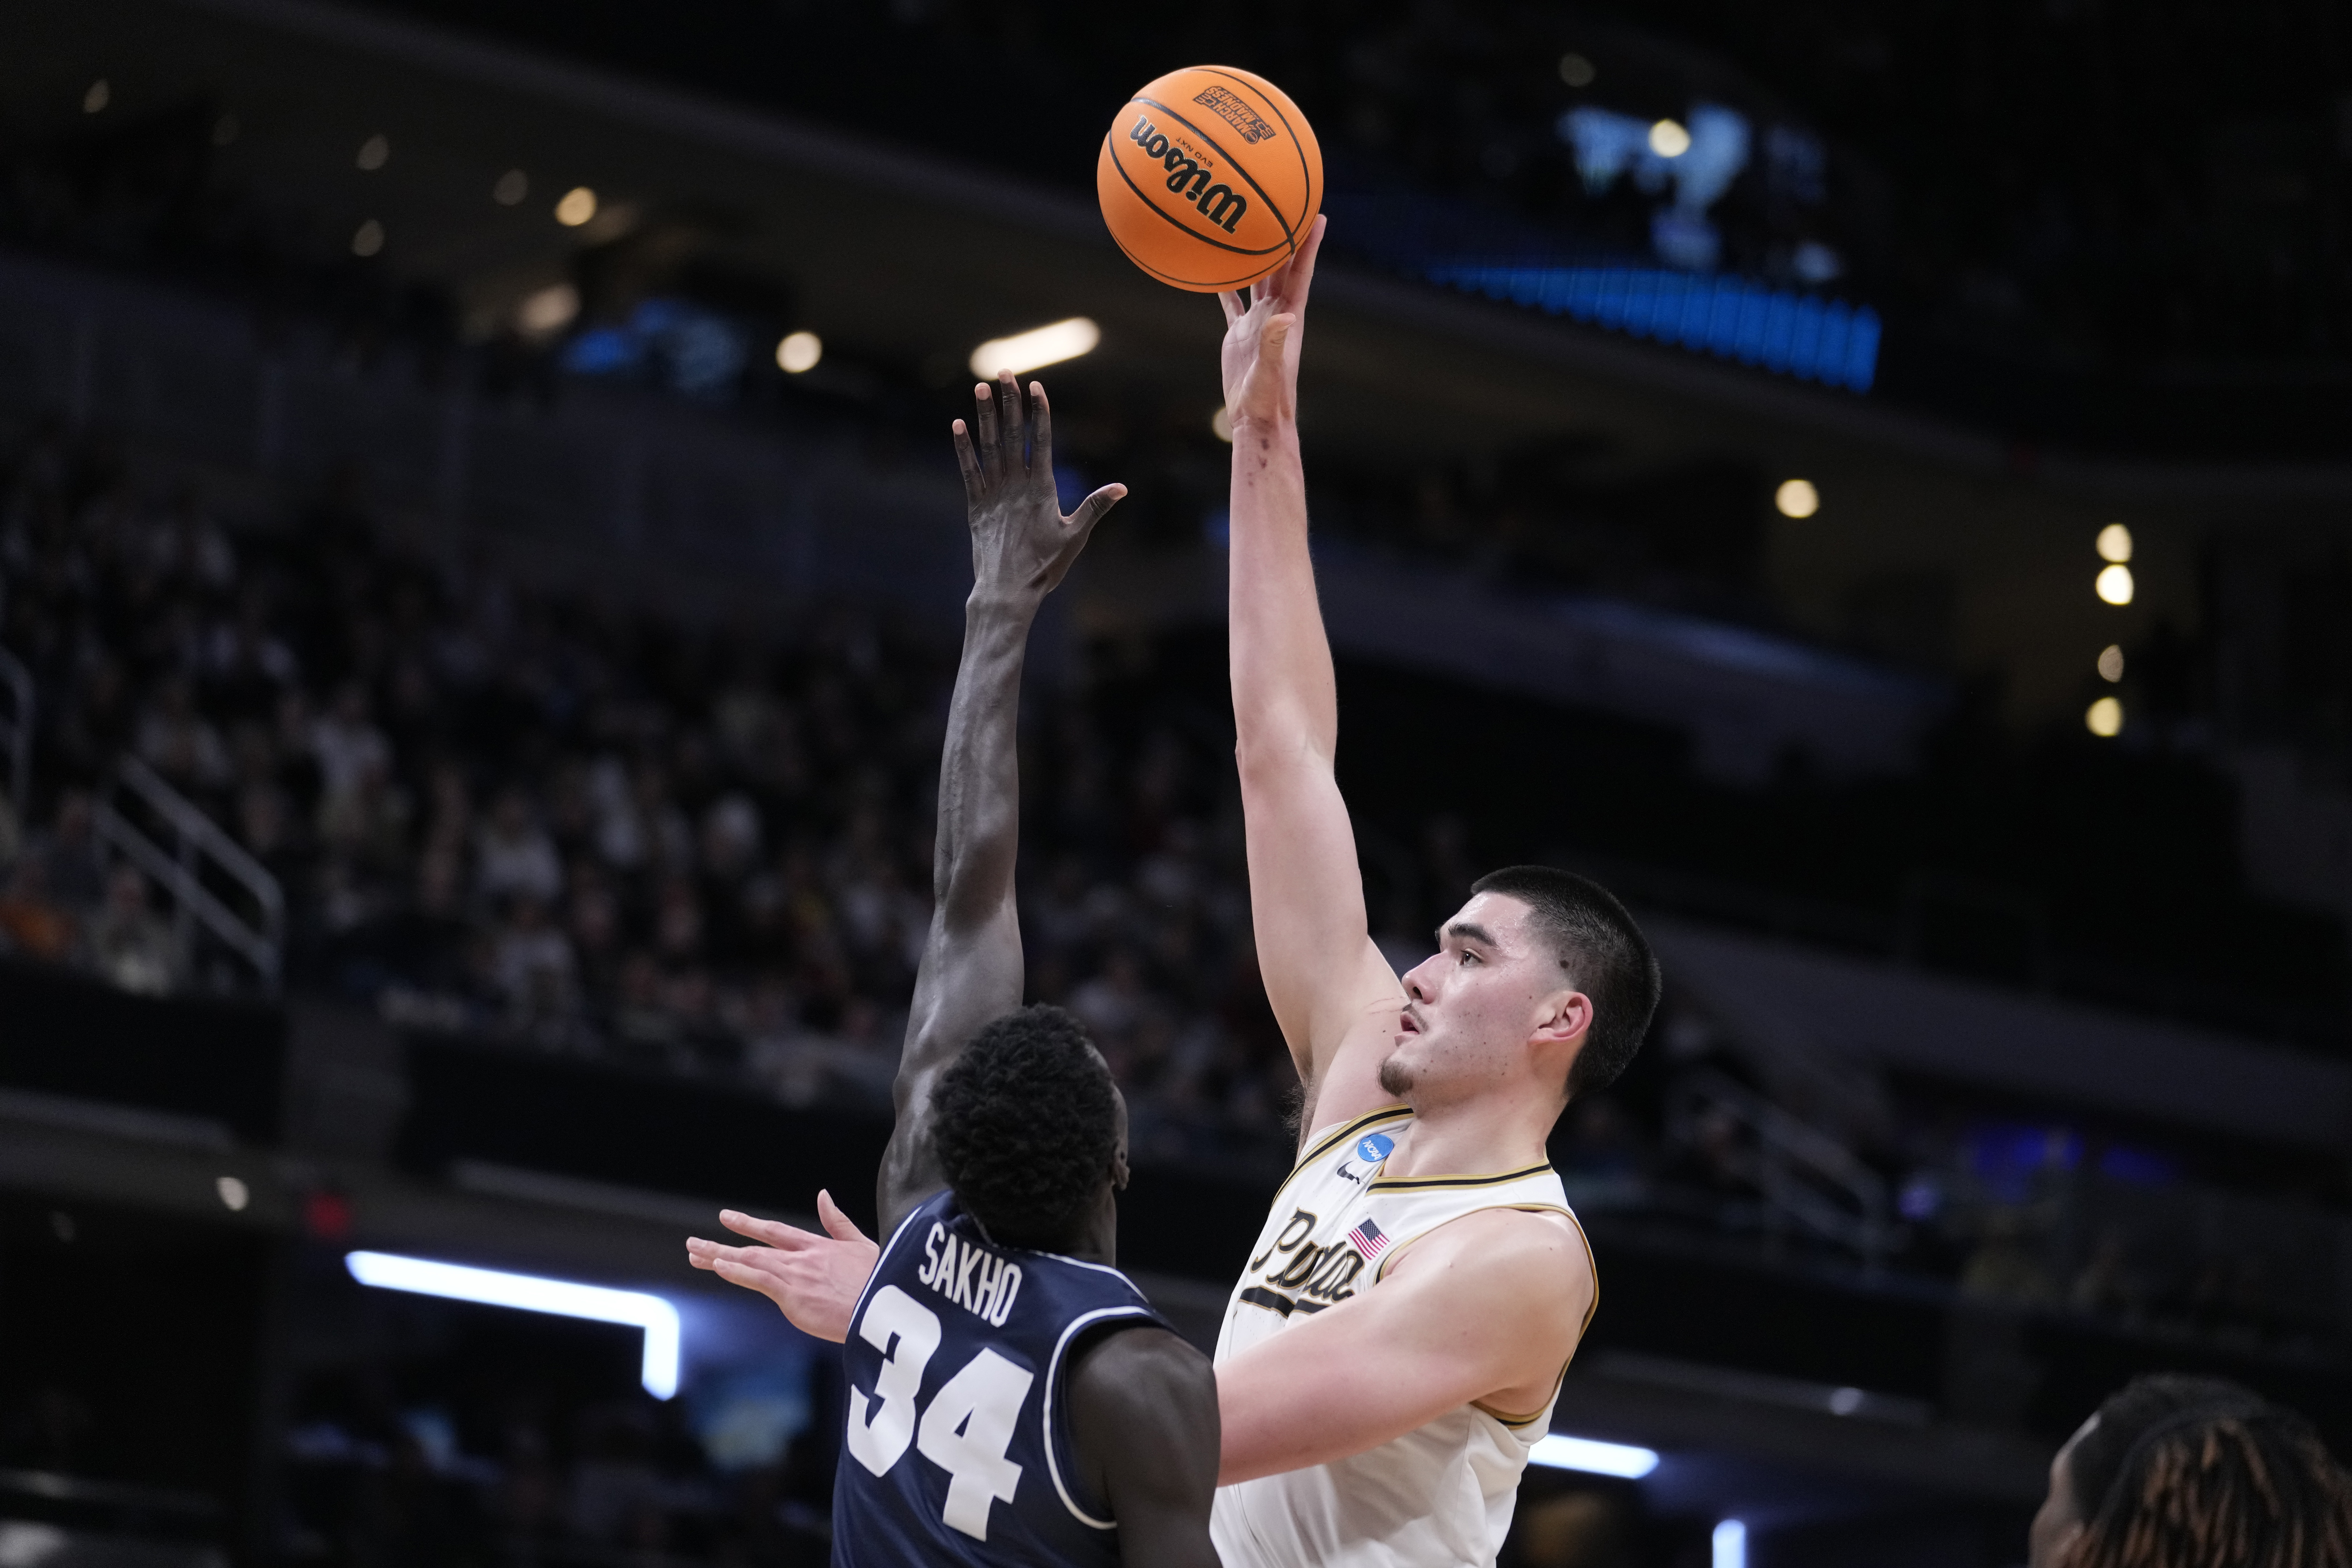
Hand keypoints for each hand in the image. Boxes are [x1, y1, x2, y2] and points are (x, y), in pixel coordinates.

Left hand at [685, 1191, 878, 1342]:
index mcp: (819, 1247)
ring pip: (750, 1261)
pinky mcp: (793, 1294)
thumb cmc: (879, 1282)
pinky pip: (757, 1279)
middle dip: (723, 1244)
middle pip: (756, 1247)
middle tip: (695, 1242)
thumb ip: (838, 1221)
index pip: (777, 1231)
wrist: (886, 1306)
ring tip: (695, 1252)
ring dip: (720, 1256)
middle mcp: (802, 1258)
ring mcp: (796, 1275)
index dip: (750, 1224)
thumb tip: (823, 1195)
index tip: (727, 1218)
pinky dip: (736, 1271)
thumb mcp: (862, 1245)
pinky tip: (718, 1265)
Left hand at [954, 374, 1123, 597]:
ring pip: (989, 447)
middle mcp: (1016, 486)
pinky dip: (963, 447)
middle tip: (1006, 372)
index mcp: (1042, 490)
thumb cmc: (1045, 567)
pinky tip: (958, 424)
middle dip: (1010, 402)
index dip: (1038, 412)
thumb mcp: (1075, 537)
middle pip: (1013, 435)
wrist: (1007, 591)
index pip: (1041, 441)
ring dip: (985, 415)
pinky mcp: (975, 507)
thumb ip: (1095, 508)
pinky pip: (969, 470)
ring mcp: (993, 495)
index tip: (1035, 386)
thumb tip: (1122, 488)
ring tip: (982, 387)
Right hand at [1219, 214, 1325, 431]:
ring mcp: (1257, 322)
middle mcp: (1275, 314)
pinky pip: (1232, 302)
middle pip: (1280, 266)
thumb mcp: (1271, 370)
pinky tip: (1220, 266)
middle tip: (1285, 204)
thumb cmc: (1268, 398)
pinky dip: (1227, 284)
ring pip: (1257, 279)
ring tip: (1250, 225)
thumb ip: (1275, 343)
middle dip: (1284, 236)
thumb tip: (1285, 317)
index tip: (1317, 215)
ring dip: (1256, 253)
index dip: (1308, 244)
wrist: (1256, 418)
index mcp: (1288, 317)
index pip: (1300, 272)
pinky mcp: (1239, 333)